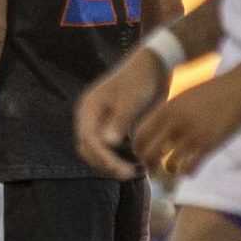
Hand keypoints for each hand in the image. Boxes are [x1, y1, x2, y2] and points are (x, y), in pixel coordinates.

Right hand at [74, 48, 167, 177]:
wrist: (152, 66)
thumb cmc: (141, 79)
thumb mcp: (132, 99)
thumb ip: (120, 120)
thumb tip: (107, 143)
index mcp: (88, 108)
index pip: (89, 141)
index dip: (104, 159)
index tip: (124, 170)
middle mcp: (89, 117)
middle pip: (88, 150)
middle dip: (107, 165)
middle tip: (130, 174)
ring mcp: (98, 123)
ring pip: (97, 153)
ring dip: (112, 165)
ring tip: (136, 171)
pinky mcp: (110, 127)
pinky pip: (108, 150)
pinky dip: (119, 159)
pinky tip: (137, 163)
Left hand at [131, 68, 240, 179]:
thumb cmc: (212, 91)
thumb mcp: (184, 96)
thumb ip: (169, 112)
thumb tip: (157, 131)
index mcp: (167, 109)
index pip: (140, 136)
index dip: (138, 149)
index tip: (142, 155)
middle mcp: (176, 123)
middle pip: (149, 154)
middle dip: (149, 165)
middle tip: (153, 169)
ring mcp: (192, 135)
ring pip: (170, 165)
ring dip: (170, 170)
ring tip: (174, 169)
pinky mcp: (209, 145)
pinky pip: (190, 168)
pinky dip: (188, 172)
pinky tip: (190, 169)